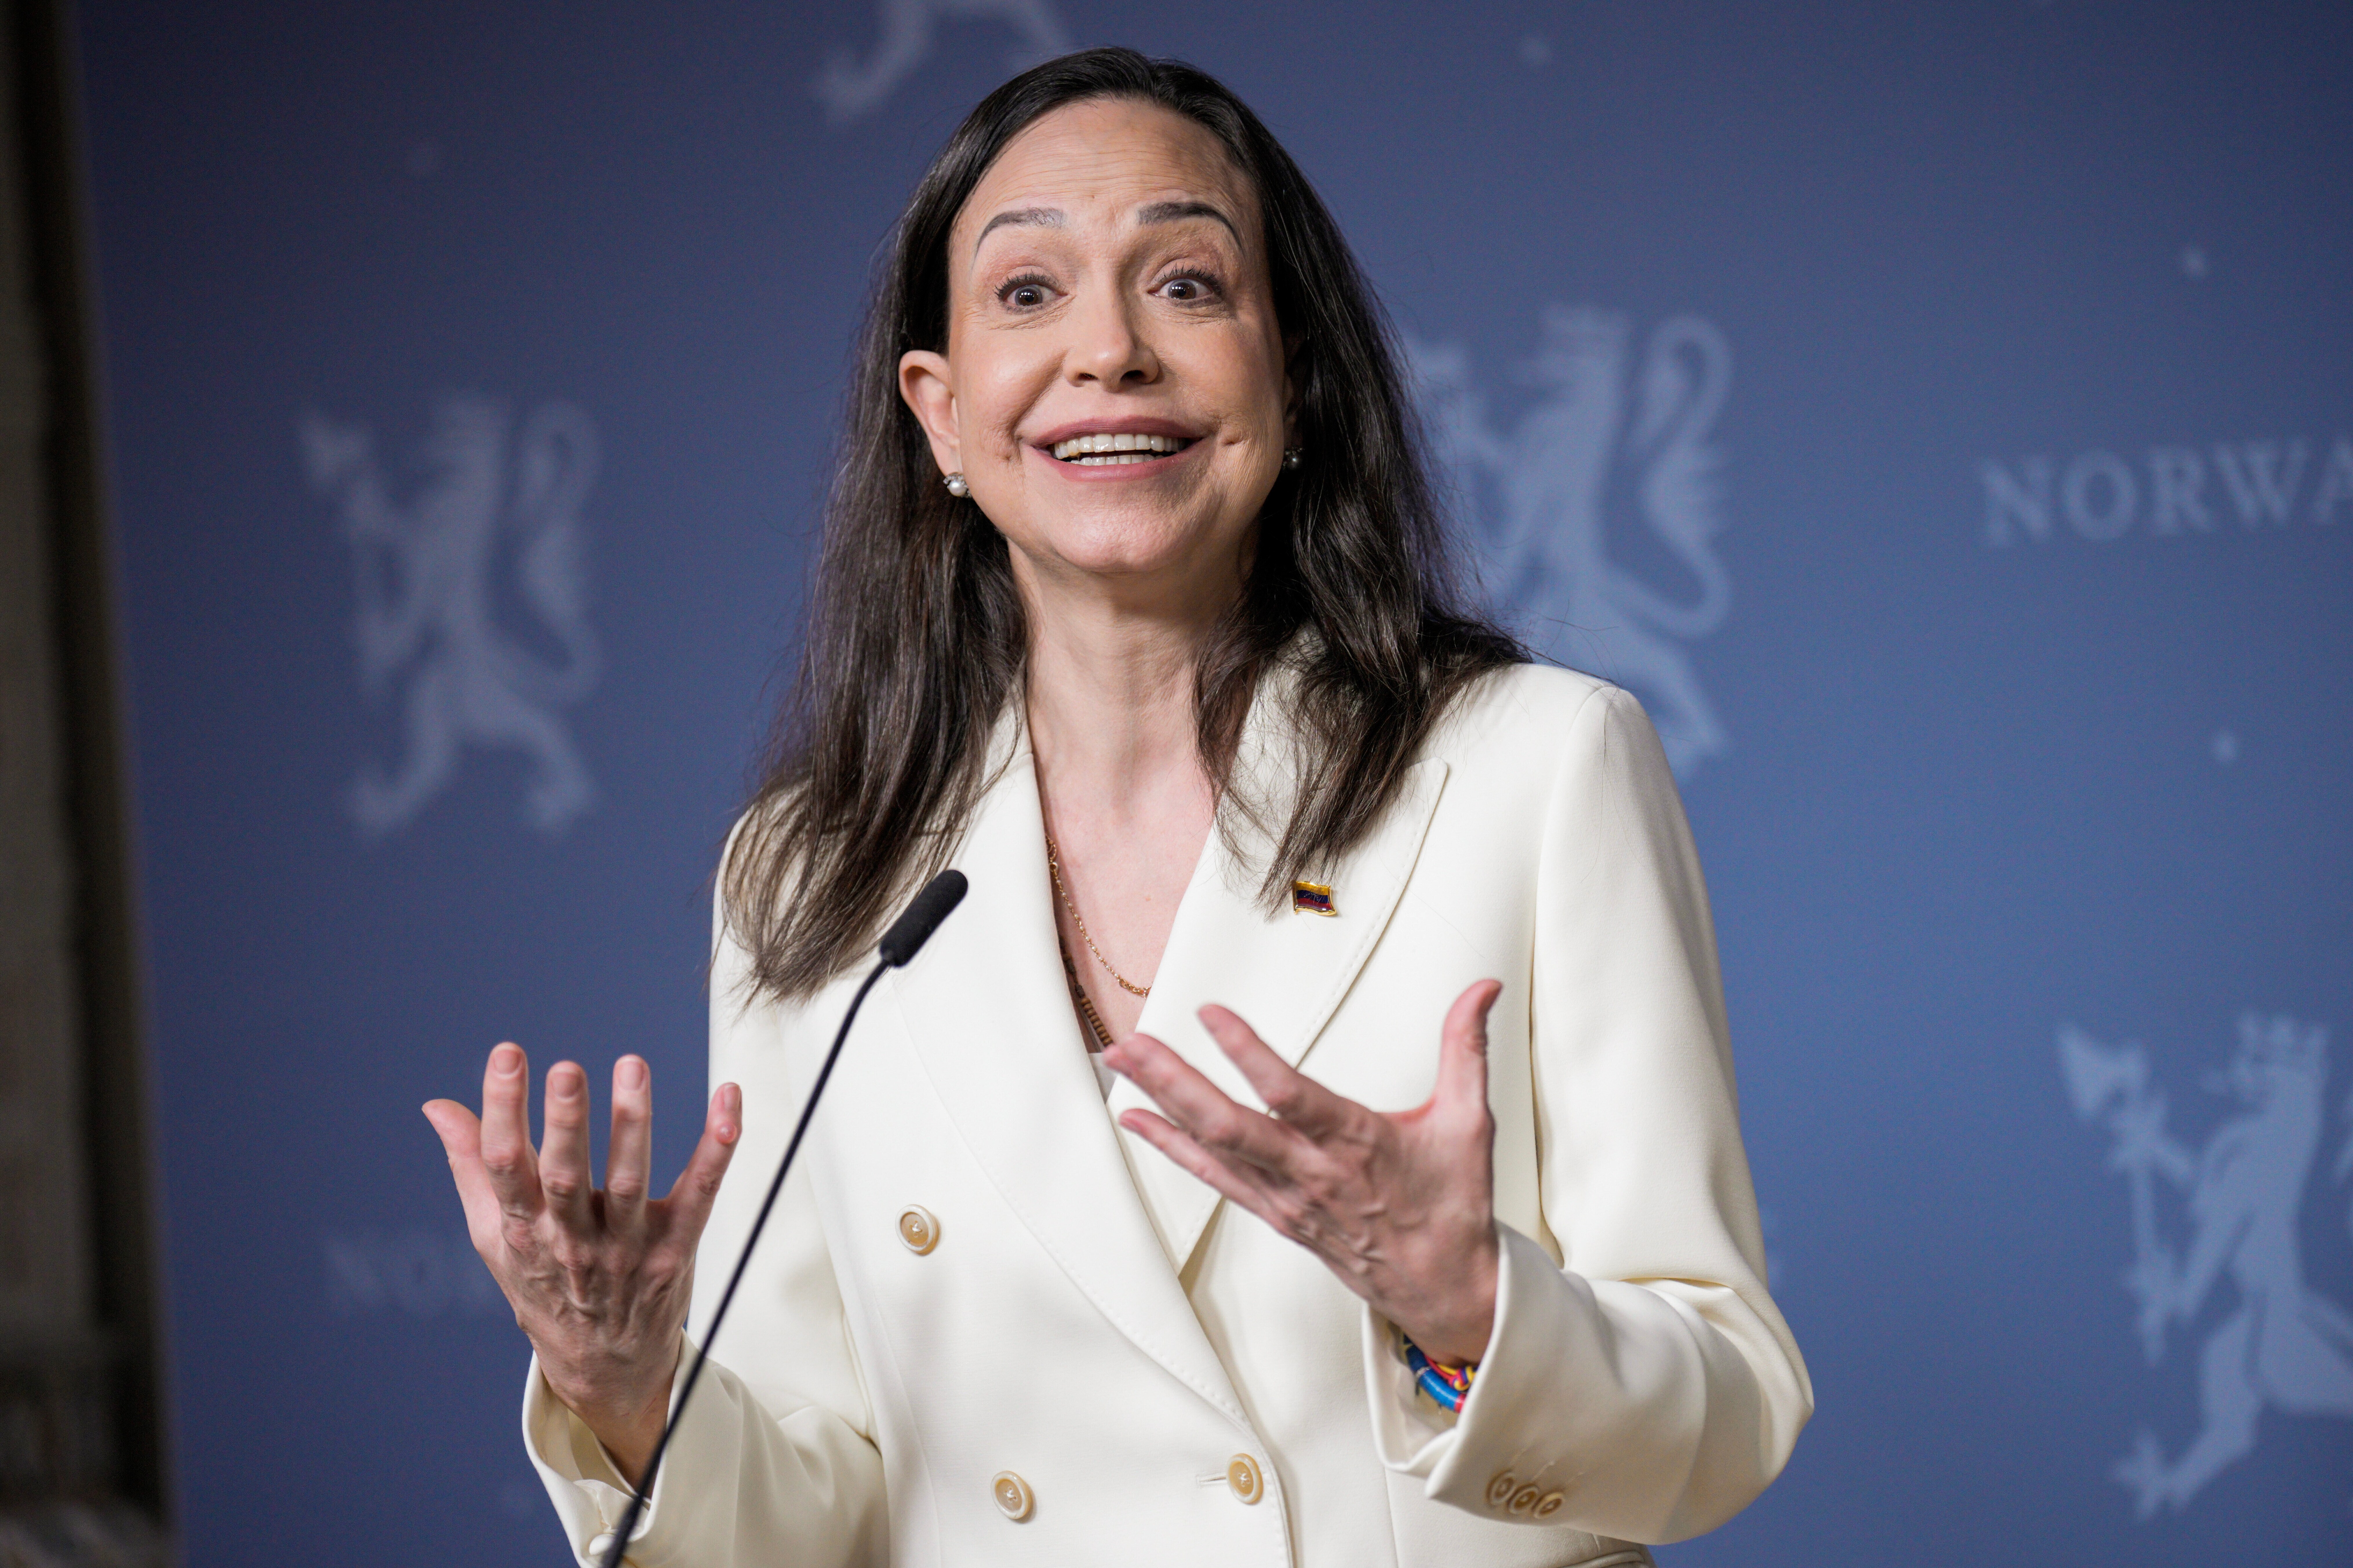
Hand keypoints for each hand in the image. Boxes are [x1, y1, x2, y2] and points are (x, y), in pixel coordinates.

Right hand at [423, 1045, 740, 1482]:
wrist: (602, 1367)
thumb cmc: (545, 1287)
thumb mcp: (495, 1236)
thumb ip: (472, 1165)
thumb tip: (438, 1105)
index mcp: (524, 1230)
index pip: (506, 1165)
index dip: (503, 1109)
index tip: (506, 1055)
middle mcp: (573, 1240)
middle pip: (566, 1177)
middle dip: (565, 1123)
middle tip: (565, 1069)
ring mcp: (627, 1248)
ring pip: (630, 1182)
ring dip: (633, 1124)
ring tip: (632, 1067)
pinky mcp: (676, 1250)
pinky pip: (701, 1192)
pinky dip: (717, 1147)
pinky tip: (728, 1100)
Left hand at [1104, 981, 1503, 1363]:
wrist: (1445, 1291)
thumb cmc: (1454, 1204)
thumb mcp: (1471, 1122)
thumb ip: (1467, 1048)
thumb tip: (1484, 986)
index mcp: (1358, 1143)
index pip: (1290, 1094)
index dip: (1247, 1053)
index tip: (1209, 1013)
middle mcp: (1313, 1173)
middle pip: (1229, 1124)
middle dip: (1174, 1080)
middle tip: (1129, 1041)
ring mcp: (1288, 1198)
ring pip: (1213, 1148)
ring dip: (1162, 1103)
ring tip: (1120, 1063)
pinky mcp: (1276, 1216)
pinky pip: (1215, 1178)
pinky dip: (1173, 1147)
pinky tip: (1139, 1119)